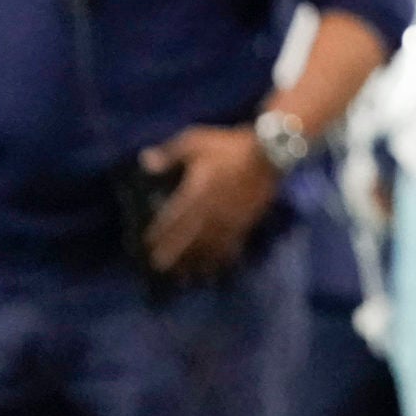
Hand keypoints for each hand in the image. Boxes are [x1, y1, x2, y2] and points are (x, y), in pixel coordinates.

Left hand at [139, 127, 277, 277]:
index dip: (158, 235)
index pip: (171, 220)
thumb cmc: (230, 146)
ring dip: (194, 262)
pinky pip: (231, 245)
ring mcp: (229, 219)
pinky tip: (215, 267)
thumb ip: (170, 154)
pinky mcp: (246, 222)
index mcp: (195, 193)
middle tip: (159, 268)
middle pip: (187, 239)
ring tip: (183, 275)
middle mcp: (210, 211)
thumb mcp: (196, 141)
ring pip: (207, 247)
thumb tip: (145, 161)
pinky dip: (221, 258)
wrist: (270, 152)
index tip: (147, 246)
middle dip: (172, 255)